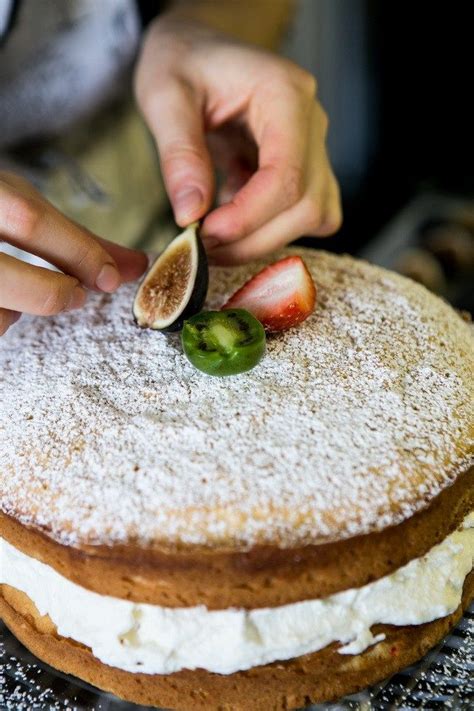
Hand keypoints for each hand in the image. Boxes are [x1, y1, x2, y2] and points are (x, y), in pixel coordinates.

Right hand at [0, 172, 147, 335]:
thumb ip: (74, 238)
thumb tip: (138, 267)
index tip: (109, 278)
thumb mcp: (17, 204)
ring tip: (16, 291)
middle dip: (50, 292)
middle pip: (4, 273)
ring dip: (14, 310)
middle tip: (75, 295)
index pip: (29, 218)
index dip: (77, 252)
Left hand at [135, 16, 341, 264]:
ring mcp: (314, 148)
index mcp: (285, 94)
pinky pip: (305, 214)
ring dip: (264, 240)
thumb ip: (179, 154)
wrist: (197, 51)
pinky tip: (231, 214)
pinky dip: (270, 228)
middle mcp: (311, 122)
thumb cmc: (182, 61)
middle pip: (306, 206)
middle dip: (254, 239)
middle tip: (203, 248)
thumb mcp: (164, 96)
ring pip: (313, 217)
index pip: (287, 175)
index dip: (249, 217)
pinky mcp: (305, 169)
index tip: (205, 235)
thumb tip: (191, 214)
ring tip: (214, 235)